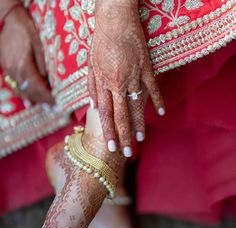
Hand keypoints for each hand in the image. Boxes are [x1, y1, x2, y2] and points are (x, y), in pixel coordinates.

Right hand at [0, 2, 52, 103]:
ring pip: (22, 90)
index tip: (56, 104)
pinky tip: (29, 97)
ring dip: (33, 99)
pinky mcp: (6, 67)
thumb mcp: (38, 44)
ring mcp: (8, 70)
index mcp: (24, 66)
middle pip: (30, 92)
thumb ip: (43, 63)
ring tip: (43, 105)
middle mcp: (15, 71)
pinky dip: (24, 92)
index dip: (48, 98)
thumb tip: (47, 80)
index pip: (38, 88)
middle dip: (42, 101)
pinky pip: (16, 85)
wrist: (6, 19)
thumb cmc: (25, 29)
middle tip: (53, 108)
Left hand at [88, 0, 164, 156]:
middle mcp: (117, 83)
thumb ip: (92, 87)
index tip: (112, 147)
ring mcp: (132, 76)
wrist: (114, 20)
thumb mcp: (90, 65)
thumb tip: (93, 106)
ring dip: (140, 123)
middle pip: (121, 115)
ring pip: (136, 105)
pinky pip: (152, 87)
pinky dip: (158, 99)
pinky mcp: (145, 67)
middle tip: (129, 152)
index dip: (108, 132)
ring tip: (142, 138)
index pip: (105, 114)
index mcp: (103, 84)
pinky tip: (162, 111)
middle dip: (124, 135)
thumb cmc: (100, 43)